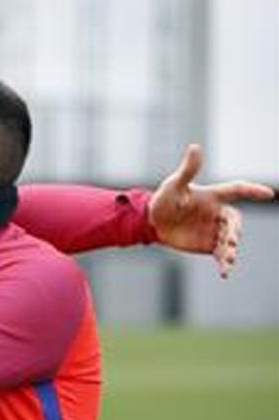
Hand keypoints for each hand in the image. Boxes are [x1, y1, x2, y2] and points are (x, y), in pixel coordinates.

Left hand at [148, 144, 274, 277]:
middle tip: (230, 242)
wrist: (152, 222)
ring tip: (228, 261)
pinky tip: (225, 272)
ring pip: (231, 240)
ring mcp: (215, 230)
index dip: (252, 191)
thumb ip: (188, 170)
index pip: (237, 191)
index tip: (268, 194)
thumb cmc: (164, 200)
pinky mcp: (209, 245)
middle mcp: (218, 213)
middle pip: (235, 222)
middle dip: (235, 232)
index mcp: (213, 196)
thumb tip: (196, 146)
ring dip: (231, 250)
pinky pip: (222, 254)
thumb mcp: (174, 185)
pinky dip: (225, 263)